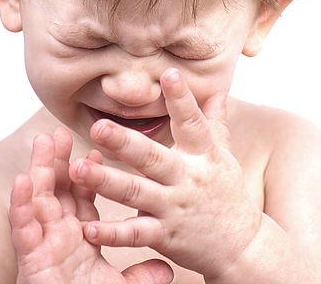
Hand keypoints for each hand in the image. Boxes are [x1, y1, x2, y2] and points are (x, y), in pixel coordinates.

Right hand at [9, 127, 173, 283]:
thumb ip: (139, 276)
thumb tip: (165, 268)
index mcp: (81, 235)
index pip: (85, 197)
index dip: (90, 173)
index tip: (98, 150)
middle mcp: (60, 234)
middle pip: (59, 189)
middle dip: (60, 160)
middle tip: (61, 131)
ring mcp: (44, 244)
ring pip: (40, 199)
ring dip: (40, 169)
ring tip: (43, 141)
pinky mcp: (29, 259)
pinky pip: (22, 228)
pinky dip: (21, 203)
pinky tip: (22, 179)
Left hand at [70, 69, 261, 279]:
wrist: (242, 246)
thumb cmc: (227, 193)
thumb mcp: (225, 155)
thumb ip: (216, 122)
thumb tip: (219, 91)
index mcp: (204, 154)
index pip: (192, 122)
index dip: (182, 98)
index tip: (169, 73)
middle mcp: (188, 178)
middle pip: (153, 158)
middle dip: (124, 142)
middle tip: (97, 126)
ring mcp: (175, 208)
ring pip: (136, 193)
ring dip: (106, 182)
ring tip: (78, 170)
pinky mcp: (166, 235)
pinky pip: (135, 234)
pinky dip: (112, 233)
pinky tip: (88, 227)